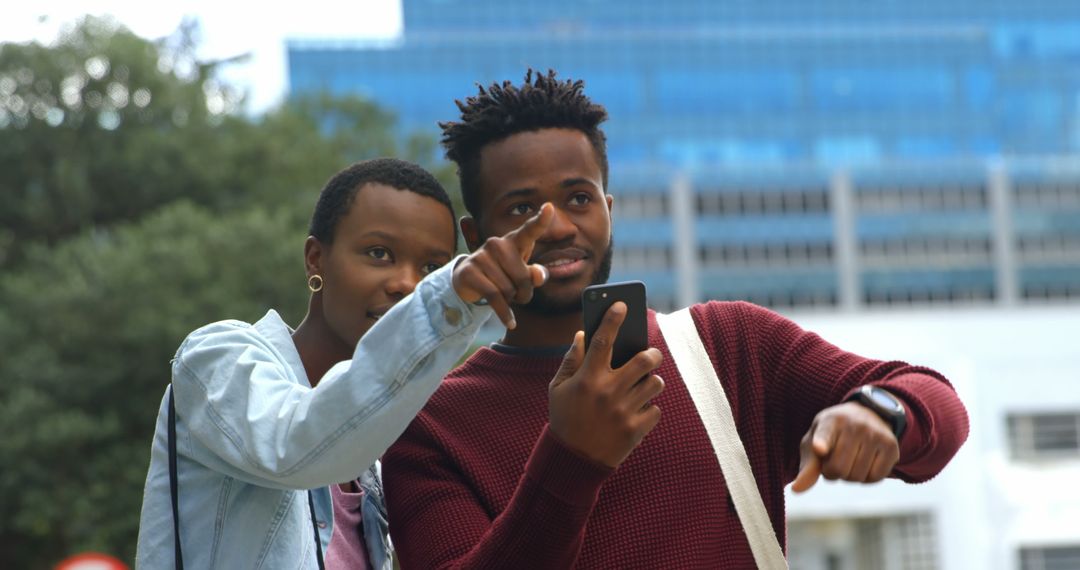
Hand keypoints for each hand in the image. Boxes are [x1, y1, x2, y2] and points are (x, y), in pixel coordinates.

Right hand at [452, 203, 553, 328]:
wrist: (467, 279)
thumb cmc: (502, 274)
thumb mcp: (520, 274)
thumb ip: (534, 275)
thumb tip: (538, 275)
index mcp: (514, 241)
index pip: (530, 230)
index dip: (541, 220)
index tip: (550, 207)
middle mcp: (498, 244)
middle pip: (523, 277)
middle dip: (525, 293)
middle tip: (519, 296)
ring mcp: (482, 256)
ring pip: (509, 290)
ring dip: (512, 301)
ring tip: (507, 298)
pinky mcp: (470, 272)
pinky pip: (495, 298)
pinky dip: (505, 313)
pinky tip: (510, 322)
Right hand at [548, 302, 664, 467]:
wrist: (572, 462)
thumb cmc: (564, 419)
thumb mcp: (558, 389)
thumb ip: (571, 360)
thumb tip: (582, 335)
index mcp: (587, 379)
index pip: (603, 341)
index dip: (612, 319)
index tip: (621, 304)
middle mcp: (608, 392)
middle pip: (643, 360)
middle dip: (652, 354)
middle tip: (649, 355)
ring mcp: (624, 411)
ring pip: (656, 383)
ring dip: (652, 381)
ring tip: (643, 385)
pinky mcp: (636, 430)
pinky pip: (656, 409)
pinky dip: (649, 408)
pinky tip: (637, 410)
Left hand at [791, 402, 899, 492]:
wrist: (868, 415)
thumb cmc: (832, 435)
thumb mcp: (815, 442)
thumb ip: (807, 467)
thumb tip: (796, 489)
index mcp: (830, 421)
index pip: (825, 435)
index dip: (821, 443)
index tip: (819, 448)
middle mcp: (855, 424)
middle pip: (838, 469)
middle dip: (832, 473)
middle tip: (834, 460)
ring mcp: (875, 434)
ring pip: (857, 477)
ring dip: (850, 476)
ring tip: (850, 458)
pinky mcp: (892, 446)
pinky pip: (875, 478)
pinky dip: (866, 478)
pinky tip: (864, 462)